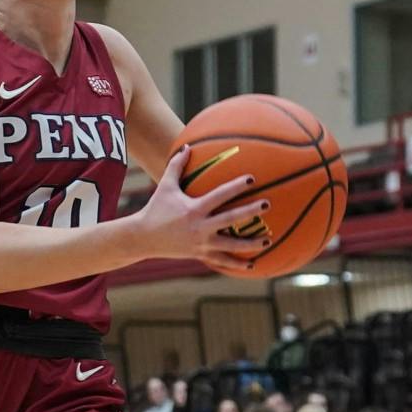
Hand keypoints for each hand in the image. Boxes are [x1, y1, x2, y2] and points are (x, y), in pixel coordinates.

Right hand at [123, 146, 271, 271]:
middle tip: (267, 205)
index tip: (252, 179)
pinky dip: (236, 264)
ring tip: (268, 241)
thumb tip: (187, 146)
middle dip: (249, 211)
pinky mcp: (199, 255)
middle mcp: (200, 227)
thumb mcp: (165, 186)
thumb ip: (177, 166)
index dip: (236, 186)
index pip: (219, 195)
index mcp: (194, 209)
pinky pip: (221, 261)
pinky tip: (252, 265)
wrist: (143, 238)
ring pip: (230, 245)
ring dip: (250, 244)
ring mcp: (201, 243)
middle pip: (230, 219)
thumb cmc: (155, 209)